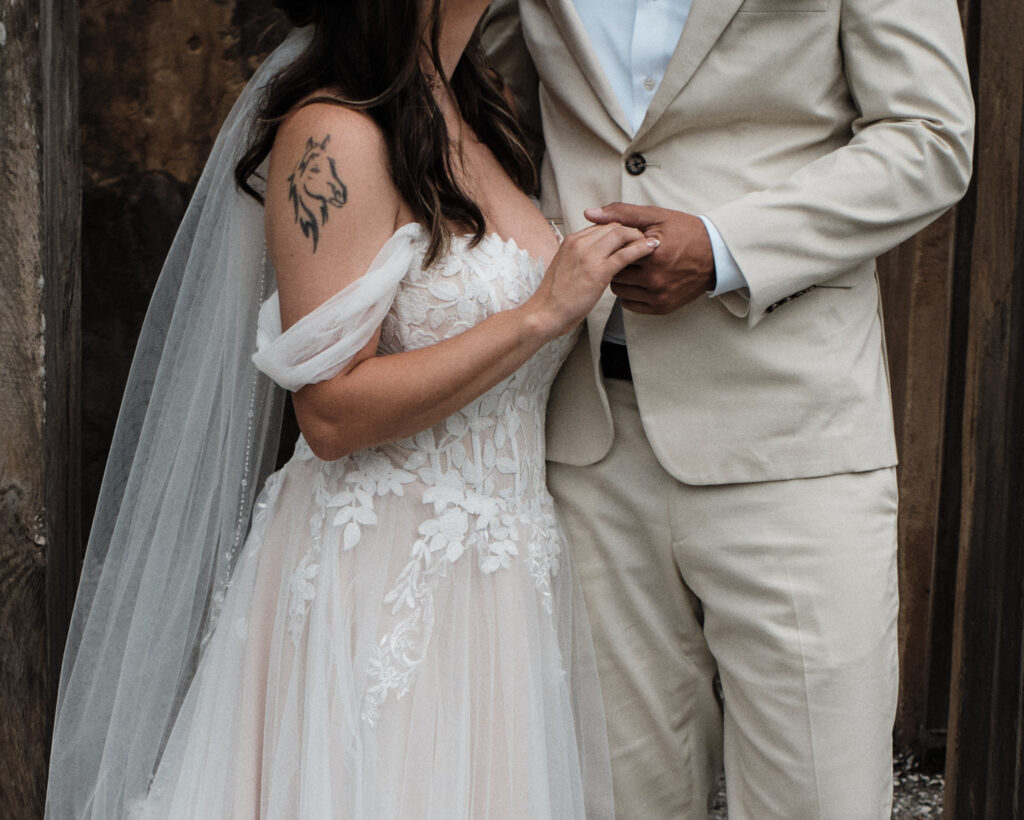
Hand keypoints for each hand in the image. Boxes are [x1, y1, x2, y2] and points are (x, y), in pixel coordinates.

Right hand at [525, 223, 656, 337]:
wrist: (544, 313)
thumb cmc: (555, 297)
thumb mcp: (566, 268)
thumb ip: (579, 258)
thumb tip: (594, 257)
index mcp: (571, 241)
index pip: (602, 225)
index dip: (620, 229)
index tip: (632, 237)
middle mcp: (579, 243)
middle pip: (613, 225)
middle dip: (632, 230)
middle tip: (646, 238)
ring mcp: (588, 255)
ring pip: (621, 233)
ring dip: (639, 236)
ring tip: (652, 243)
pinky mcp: (598, 271)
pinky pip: (625, 253)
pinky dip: (642, 248)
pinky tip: (652, 248)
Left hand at [585, 203, 714, 314]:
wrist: (716, 255)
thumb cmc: (685, 231)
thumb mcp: (655, 216)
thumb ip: (621, 214)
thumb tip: (589, 213)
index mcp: (653, 254)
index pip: (615, 253)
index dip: (617, 246)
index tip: (626, 241)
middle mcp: (656, 279)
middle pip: (615, 274)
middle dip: (617, 263)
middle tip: (629, 255)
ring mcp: (659, 296)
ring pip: (619, 291)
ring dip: (622, 279)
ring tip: (635, 267)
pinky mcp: (662, 308)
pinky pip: (630, 304)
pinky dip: (630, 293)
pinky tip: (640, 281)